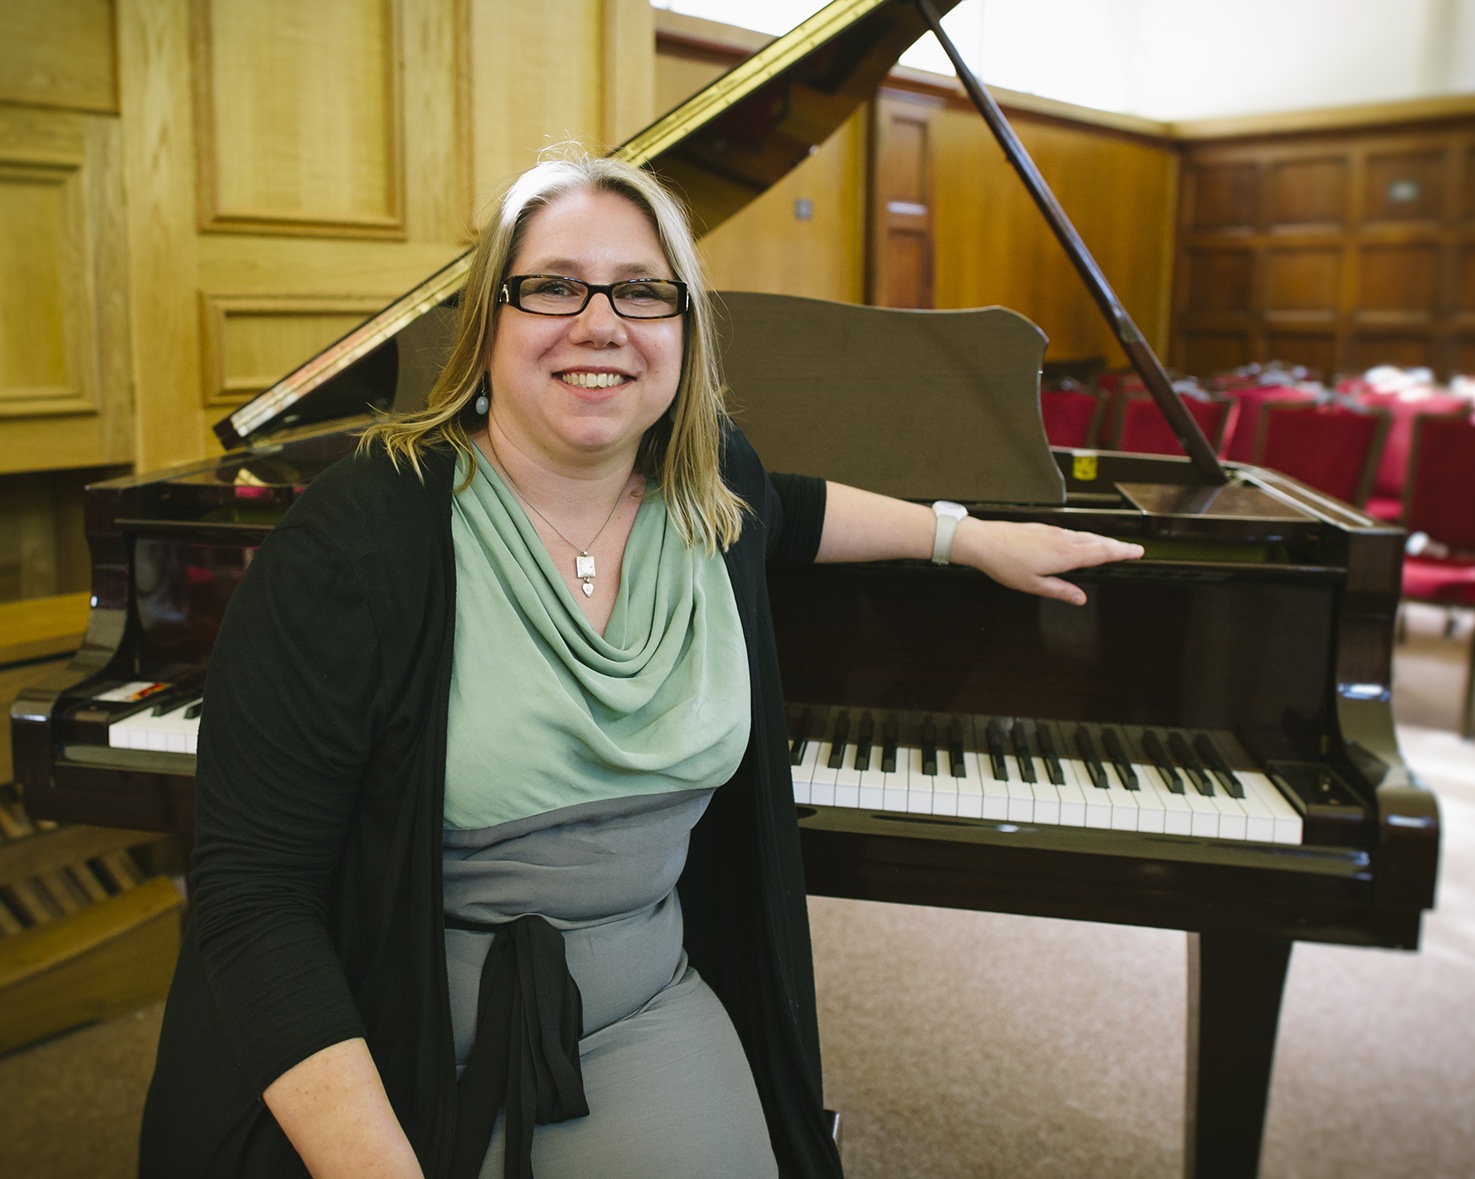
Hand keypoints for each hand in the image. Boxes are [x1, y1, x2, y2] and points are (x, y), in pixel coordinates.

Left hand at [954, 518, 1143, 605]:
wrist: (985, 541)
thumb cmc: (1005, 563)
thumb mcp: (1034, 585)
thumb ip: (1060, 591)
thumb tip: (1080, 598)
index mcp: (1065, 555)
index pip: (1101, 553)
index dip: (1121, 553)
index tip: (1137, 552)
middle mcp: (1062, 540)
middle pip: (1097, 542)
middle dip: (1117, 546)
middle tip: (1133, 549)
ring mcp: (1053, 532)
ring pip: (1085, 535)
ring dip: (1102, 541)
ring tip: (1114, 547)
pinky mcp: (1043, 529)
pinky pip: (1071, 532)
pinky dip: (1084, 537)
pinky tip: (1081, 541)